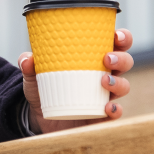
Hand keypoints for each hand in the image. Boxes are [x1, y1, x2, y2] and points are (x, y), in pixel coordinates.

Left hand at [19, 28, 134, 133]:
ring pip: (124, 86)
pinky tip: (108, 107)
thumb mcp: (34, 76)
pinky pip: (116, 112)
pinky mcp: (103, 115)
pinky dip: (115, 110)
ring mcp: (106, 95)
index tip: (116, 36)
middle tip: (107, 59)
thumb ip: (29, 66)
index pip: (115, 44)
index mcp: (93, 59)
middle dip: (122, 58)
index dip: (122, 38)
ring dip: (118, 82)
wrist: (41, 118)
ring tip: (103, 81)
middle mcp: (104, 74)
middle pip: (126, 62)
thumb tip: (27, 59)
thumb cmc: (44, 89)